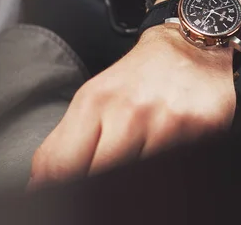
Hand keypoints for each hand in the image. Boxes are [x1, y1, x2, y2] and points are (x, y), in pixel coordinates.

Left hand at [28, 25, 235, 188]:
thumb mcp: (98, 95)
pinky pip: (170, 167)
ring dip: (134, 172)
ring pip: (135, 175)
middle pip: (96, 175)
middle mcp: (128, 112)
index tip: (59, 193)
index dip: (54, 186)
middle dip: (96, 181)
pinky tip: (165, 147)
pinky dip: (164, 165)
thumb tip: (43, 179)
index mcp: (95, 101)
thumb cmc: (145, 73)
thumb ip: (68, 138)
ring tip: (140, 153)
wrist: (195, 47)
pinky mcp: (197, 131)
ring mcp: (164, 123)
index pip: (60, 165)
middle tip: (103, 176)